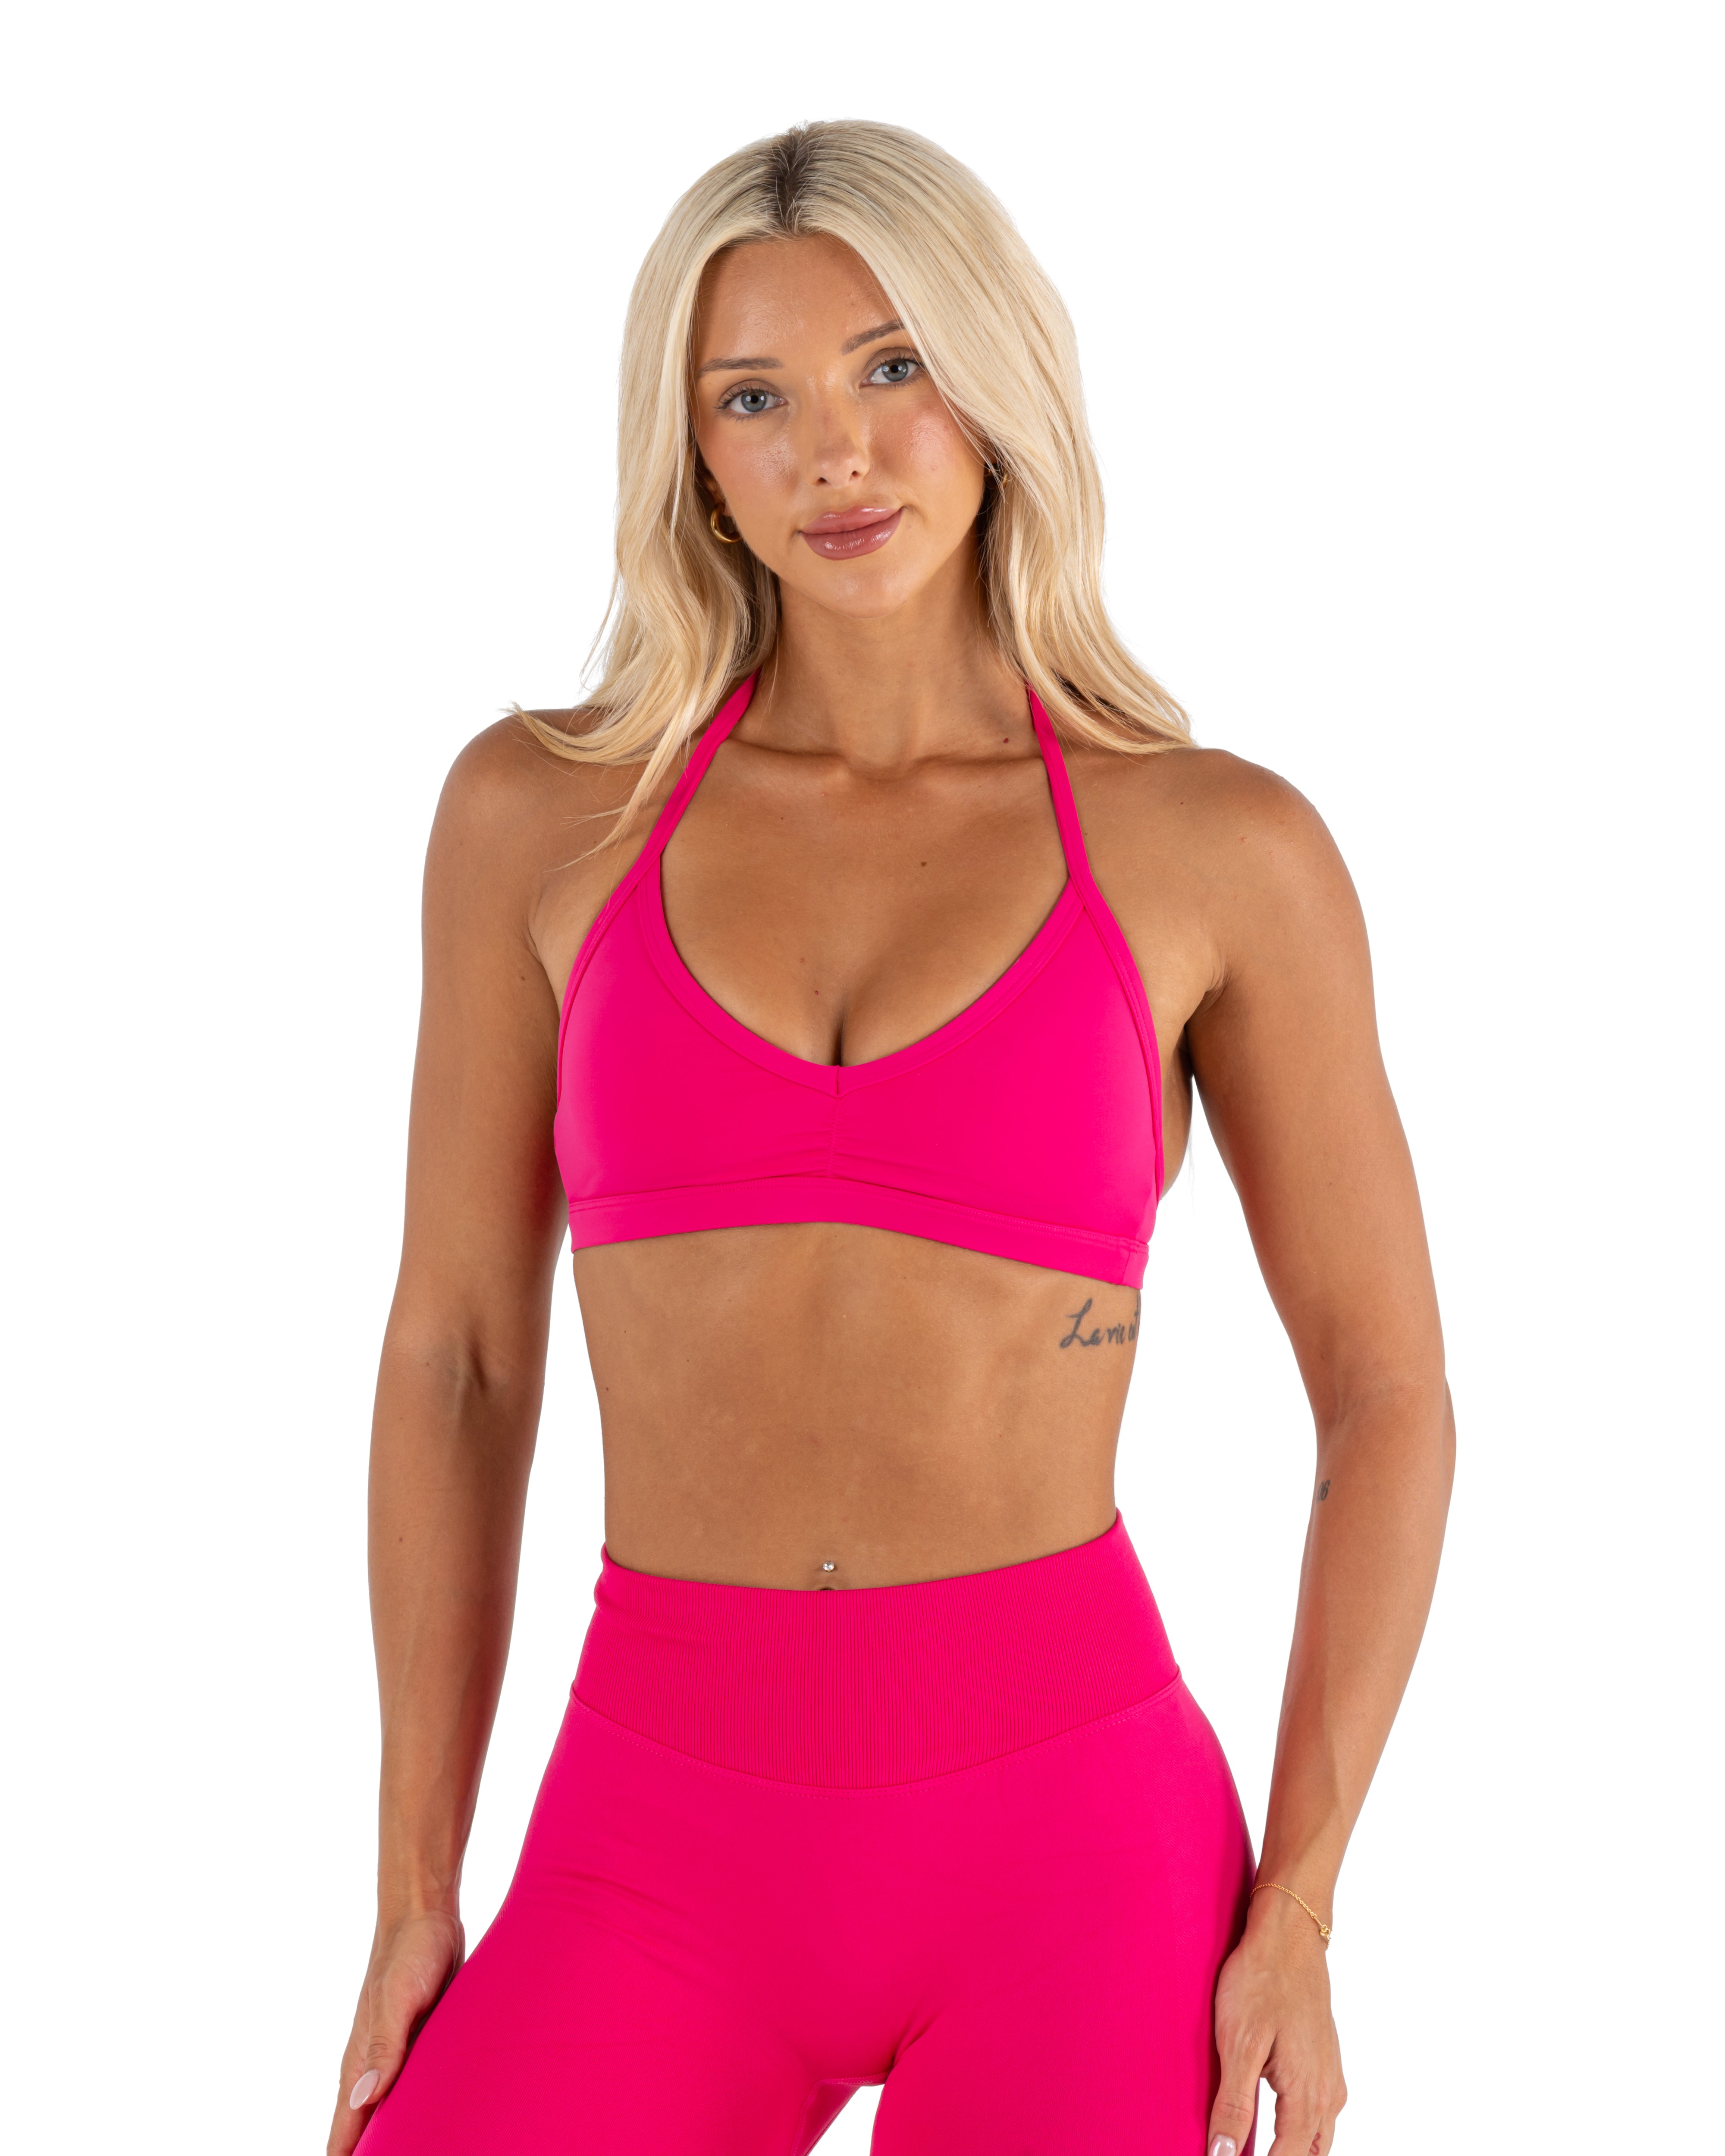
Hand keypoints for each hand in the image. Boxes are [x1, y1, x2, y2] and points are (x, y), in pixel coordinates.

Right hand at [327, 1908, 464, 2154]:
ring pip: (389, 2114)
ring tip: (416, 2150)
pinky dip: (419, 2111)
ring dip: (395, 2137)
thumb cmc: (410, 1952)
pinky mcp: (422, 2044)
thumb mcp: (398, 1998)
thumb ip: (384, 2046)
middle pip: (362, 2132)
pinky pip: (415, 2089)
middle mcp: (374, 2066)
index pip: (343, 2132)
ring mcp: (398, 2056)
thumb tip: (363, 2099)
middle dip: (370, 2154)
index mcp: (360, 2063)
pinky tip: (436, 2125)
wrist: (427, 1914)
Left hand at [1206, 1890, 1345, 2155]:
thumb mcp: (1238, 2045)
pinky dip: (1299, 2129)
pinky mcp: (1324, 2062)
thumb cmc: (1261, 1982)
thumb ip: (1234, 2106)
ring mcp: (1329, 2078)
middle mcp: (1328, 2095)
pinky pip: (1317, 2113)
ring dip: (1291, 2148)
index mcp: (1307, 2097)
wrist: (1288, 1936)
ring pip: (1317, 2138)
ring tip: (1257, 2146)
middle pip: (1308, 2154)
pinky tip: (1276, 2123)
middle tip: (1240, 2151)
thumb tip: (1223, 2155)